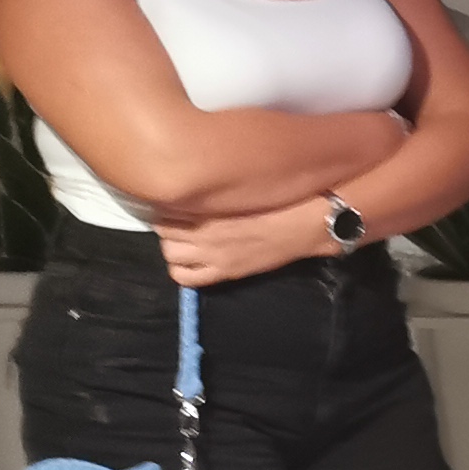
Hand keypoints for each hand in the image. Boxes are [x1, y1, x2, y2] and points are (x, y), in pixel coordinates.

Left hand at [152, 200, 337, 286]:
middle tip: (180, 222)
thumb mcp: (241, 191)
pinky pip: (185, 277)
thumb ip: (214, 193)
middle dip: (168, 225)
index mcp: (209, 206)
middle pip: (163, 230)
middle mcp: (204, 231)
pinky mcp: (223, 272)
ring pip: (169, 253)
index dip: (168, 205)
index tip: (175, 203)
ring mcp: (212, 254)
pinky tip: (191, 262)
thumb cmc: (280, 202)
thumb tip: (194, 192)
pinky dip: (181, 270)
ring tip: (184, 242)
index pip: (167, 206)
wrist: (305, 225)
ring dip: (173, 246)